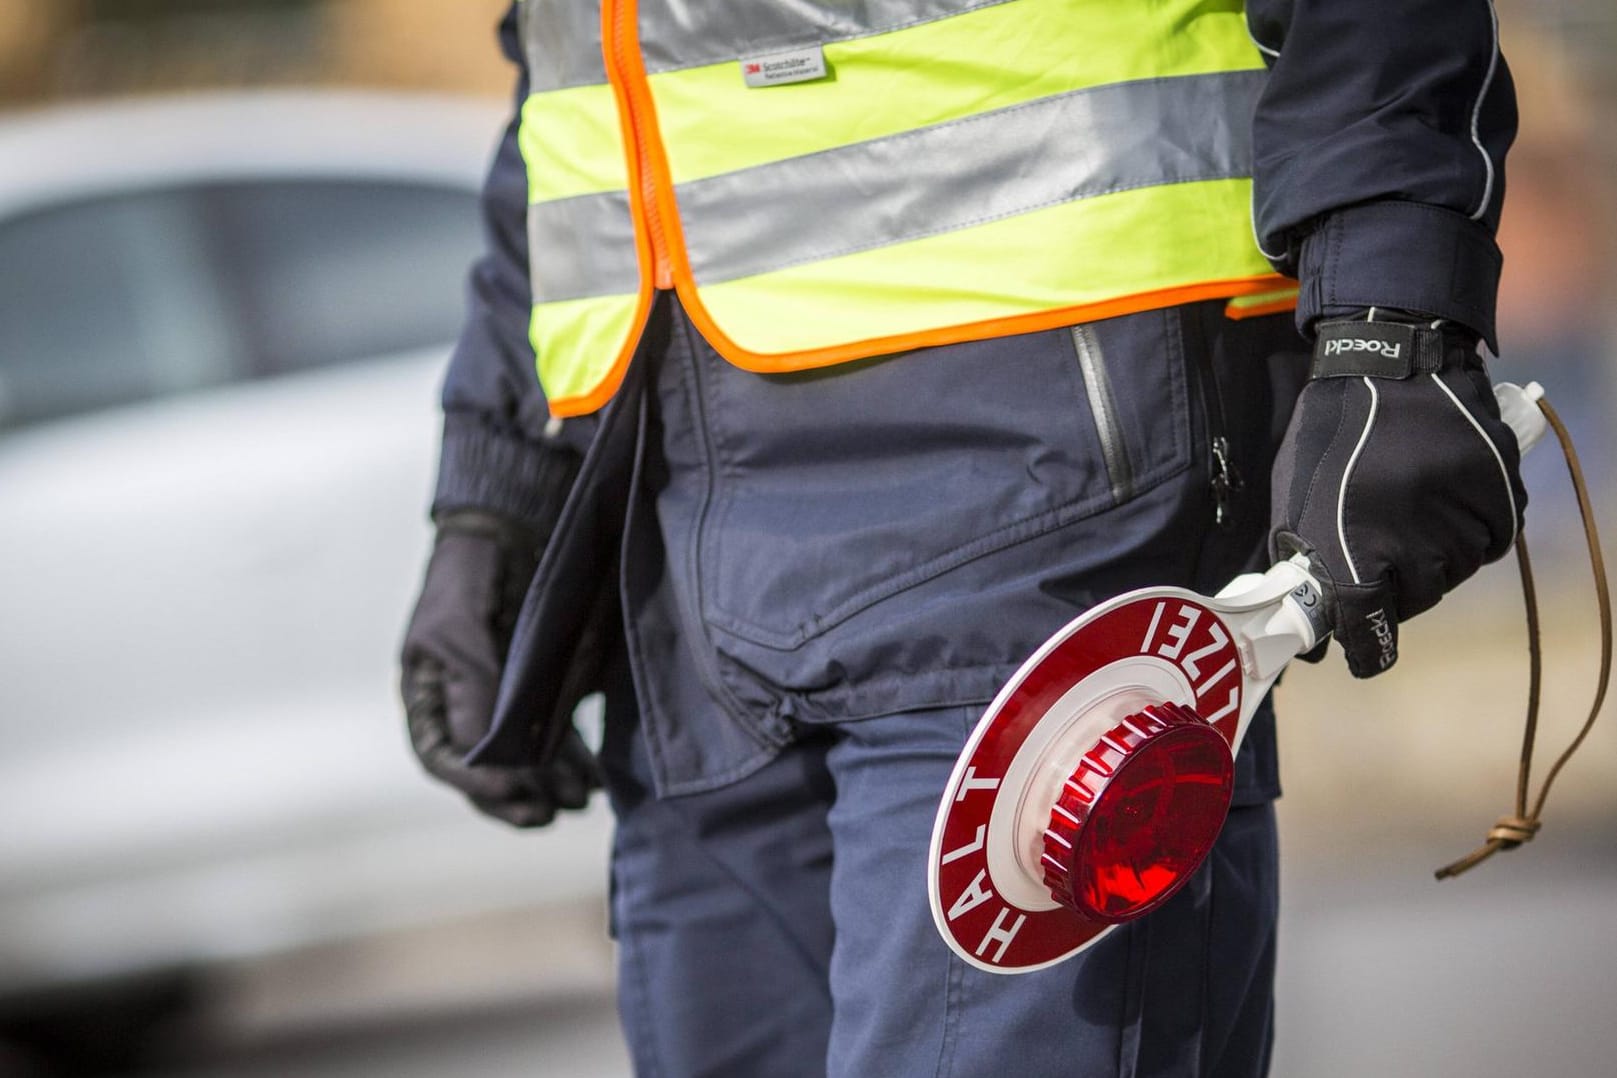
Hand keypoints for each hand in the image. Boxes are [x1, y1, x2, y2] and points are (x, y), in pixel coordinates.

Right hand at [400, 510, 599, 825]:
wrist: (508, 530)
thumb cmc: (469, 577)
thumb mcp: (459, 631)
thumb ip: (472, 691)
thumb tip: (482, 759)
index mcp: (429, 696)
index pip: (445, 759)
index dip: (476, 785)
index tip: (512, 795)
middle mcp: (465, 705)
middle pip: (487, 768)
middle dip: (519, 796)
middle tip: (551, 815)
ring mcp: (504, 697)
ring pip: (525, 757)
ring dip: (552, 781)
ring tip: (582, 798)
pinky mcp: (540, 686)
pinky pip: (553, 732)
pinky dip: (572, 755)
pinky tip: (594, 773)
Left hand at [1270, 312, 1525, 676]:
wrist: (1390, 366)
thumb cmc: (1328, 435)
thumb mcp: (1293, 499)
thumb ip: (1300, 561)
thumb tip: (1307, 621)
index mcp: (1354, 549)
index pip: (1366, 627)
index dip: (1364, 649)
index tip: (1361, 656)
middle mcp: (1413, 544)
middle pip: (1414, 601)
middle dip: (1394, 590)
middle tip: (1379, 559)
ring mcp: (1460, 521)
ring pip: (1454, 573)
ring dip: (1433, 559)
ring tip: (1409, 518)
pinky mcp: (1499, 497)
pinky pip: (1490, 542)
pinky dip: (1470, 533)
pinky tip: (1443, 506)